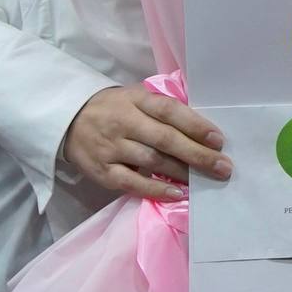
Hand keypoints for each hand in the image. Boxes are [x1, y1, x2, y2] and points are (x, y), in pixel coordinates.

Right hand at [62, 86, 230, 200]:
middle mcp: (124, 123)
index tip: (219, 140)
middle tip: (223, 167)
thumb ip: (162, 108)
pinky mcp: (101, 171)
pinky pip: (131, 183)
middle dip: (197, 154)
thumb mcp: (135, 97)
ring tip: (205, 180)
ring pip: (152, 161)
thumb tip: (201, 127)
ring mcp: (111, 148)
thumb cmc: (114, 109)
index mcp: (136, 100)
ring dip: (181, 172)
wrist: (67, 120)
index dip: (196, 125)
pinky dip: (155, 190)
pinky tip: (177, 194)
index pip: (170, 111)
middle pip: (165, 139)